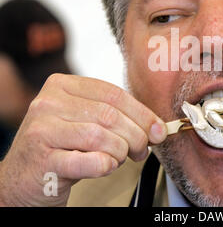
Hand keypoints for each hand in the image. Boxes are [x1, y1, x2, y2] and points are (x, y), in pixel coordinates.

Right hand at [0, 74, 166, 205]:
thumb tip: (156, 128)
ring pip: (101, 137)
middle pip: (110, 115)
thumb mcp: (84, 121)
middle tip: (142, 150)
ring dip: (120, 152)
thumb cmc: (60, 147)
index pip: (113, 94)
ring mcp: (42, 130)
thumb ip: (116, 117)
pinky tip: (105, 166)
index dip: (142, 113)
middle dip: (136, 135)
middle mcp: (49, 103)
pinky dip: (105, 165)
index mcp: (62, 85)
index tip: (158, 129)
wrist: (22, 178)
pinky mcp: (42, 159)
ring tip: (120, 158)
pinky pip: (89, 161)